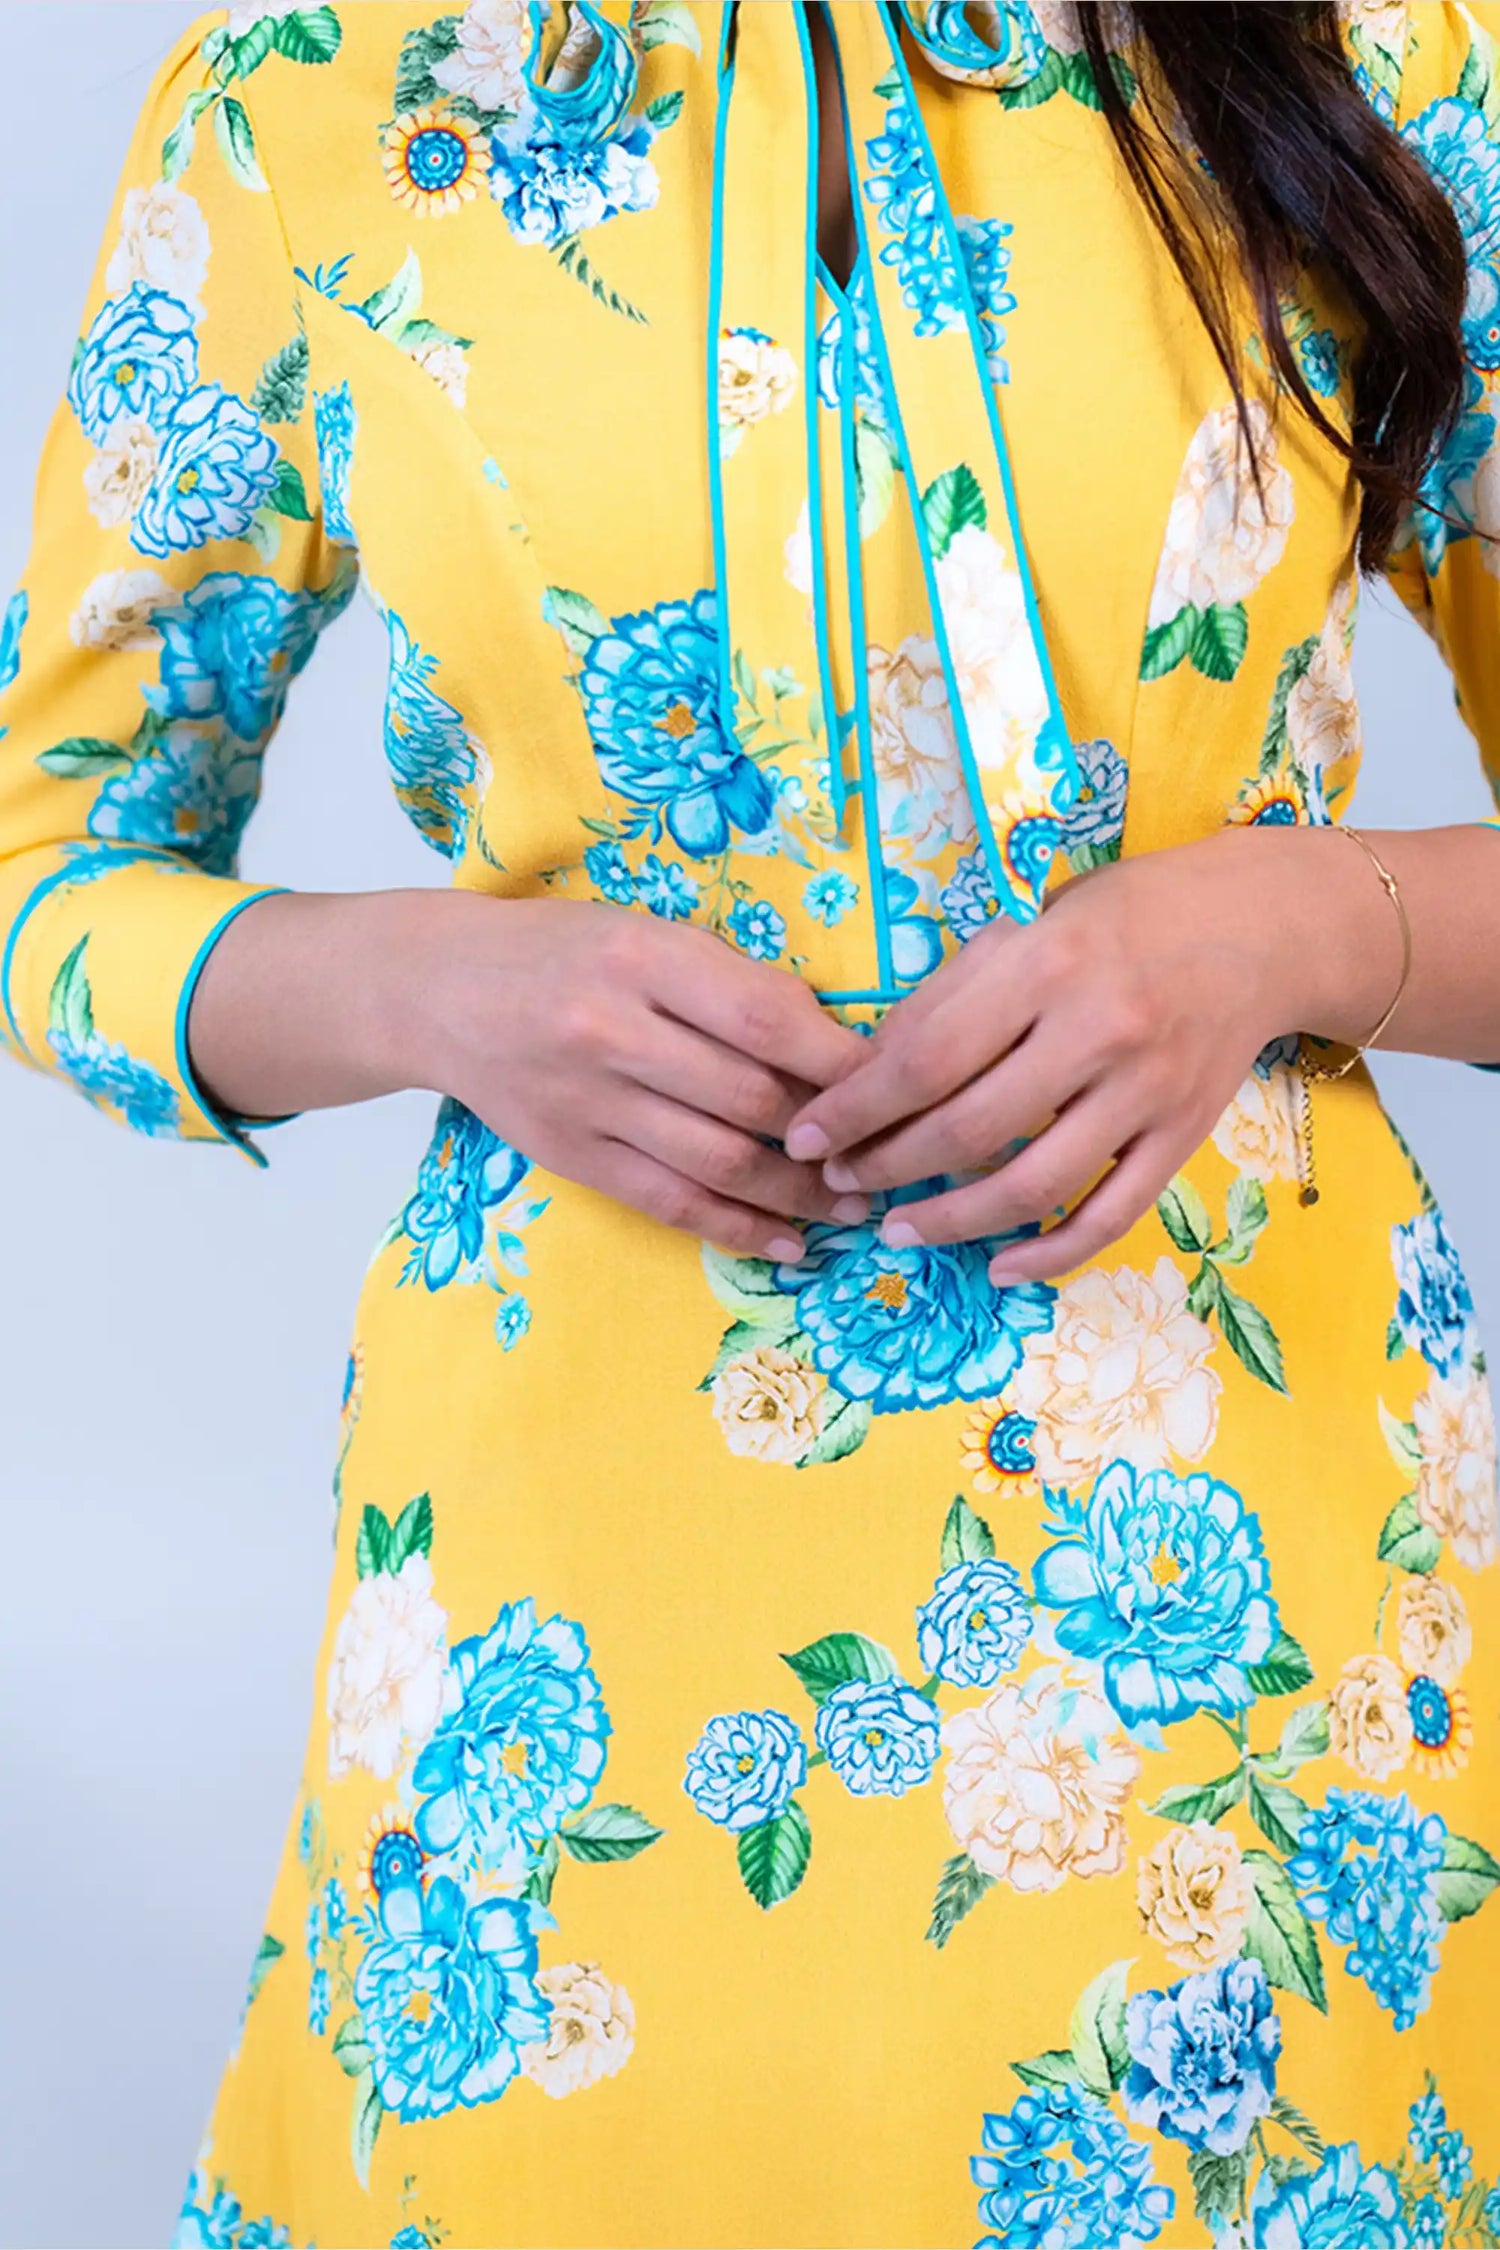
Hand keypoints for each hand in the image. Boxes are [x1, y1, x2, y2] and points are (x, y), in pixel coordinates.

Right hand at [410, 893, 869, 1258]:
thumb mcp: (645, 932)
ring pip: (719, 1160)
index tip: (894, 1085)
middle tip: (887, 1155)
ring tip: (852, 1204)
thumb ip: (729, 984)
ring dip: (799, 1192)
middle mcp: (614, 1031)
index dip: (842, 1063)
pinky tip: (788, 1243)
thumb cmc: (562, 951)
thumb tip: (835, 1046)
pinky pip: (670, 1202)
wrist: (437, 989)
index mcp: (643, 957)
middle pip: (751, 1098)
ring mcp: (588, 1101)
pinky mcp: (571, 1156)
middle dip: (831, 1136)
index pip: (768, 1019)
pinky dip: (737, 1229)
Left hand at [781, 827, 1403, 1282]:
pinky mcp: (1182, 1137)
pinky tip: (998, 1267)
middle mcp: (1099, 1031)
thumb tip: (861, 1077)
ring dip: (952, 1222)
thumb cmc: (1118, 921)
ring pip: (1033, 1185)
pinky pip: (1109, 1216)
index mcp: (1045, 966)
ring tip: (899, 1230)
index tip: (805, 1139)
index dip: (854, 1109)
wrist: (1257, 930)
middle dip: (888, 1167)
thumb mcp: (1023, 929)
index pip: (924, 1059)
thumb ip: (947, 999)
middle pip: (970, 1129)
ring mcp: (1147, 1092)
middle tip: (842, 1184)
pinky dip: (1049, 1254)